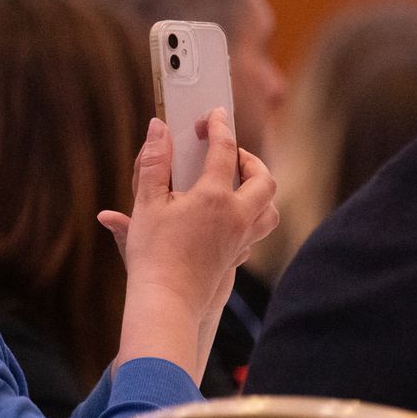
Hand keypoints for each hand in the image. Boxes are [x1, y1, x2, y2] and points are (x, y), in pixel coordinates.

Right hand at [101, 110, 276, 382]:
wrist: (166, 303)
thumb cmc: (152, 255)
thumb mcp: (146, 203)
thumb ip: (152, 162)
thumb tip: (158, 127)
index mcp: (214, 198)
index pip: (224, 151)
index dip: (219, 127)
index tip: (214, 115)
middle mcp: (237, 216)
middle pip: (264, 179)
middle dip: (251, 160)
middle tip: (230, 152)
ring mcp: (241, 239)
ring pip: (270, 208)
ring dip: (261, 189)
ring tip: (239, 182)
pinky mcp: (237, 257)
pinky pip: (257, 231)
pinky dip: (252, 216)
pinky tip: (231, 216)